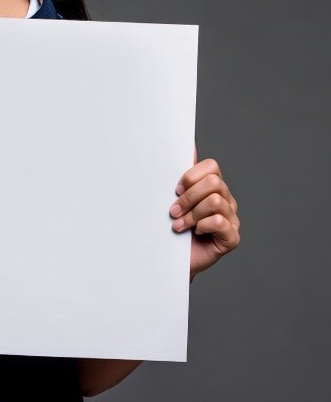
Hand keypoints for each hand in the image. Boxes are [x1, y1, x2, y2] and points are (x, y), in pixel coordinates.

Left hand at [170, 151, 239, 277]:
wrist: (168, 258)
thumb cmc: (170, 225)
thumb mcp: (171, 196)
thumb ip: (180, 173)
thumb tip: (186, 143)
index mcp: (212, 186)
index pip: (212, 166)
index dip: (191, 176)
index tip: (175, 190)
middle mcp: (225, 199)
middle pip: (214, 183)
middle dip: (189, 197)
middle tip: (174, 211)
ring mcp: (231, 218)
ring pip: (215, 201)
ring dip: (192, 214)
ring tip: (179, 225)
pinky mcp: (232, 237)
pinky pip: (220, 222)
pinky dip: (202, 226)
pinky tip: (195, 233)